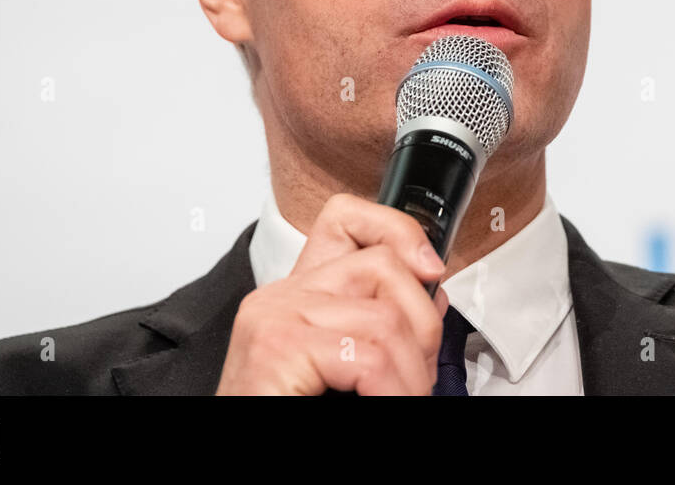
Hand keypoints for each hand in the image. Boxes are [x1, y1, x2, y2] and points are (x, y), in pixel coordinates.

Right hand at [215, 193, 449, 394]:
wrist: (240, 455)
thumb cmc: (292, 408)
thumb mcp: (345, 362)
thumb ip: (379, 323)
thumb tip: (434, 297)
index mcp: (299, 293)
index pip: (345, 219)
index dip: (399, 230)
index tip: (432, 271)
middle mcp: (281, 296)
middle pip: (381, 264)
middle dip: (422, 322)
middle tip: (420, 374)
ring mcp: (275, 316)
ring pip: (385, 318)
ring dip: (413, 373)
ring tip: (404, 400)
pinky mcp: (277, 346)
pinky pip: (367, 356)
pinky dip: (394, 391)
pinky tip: (386, 404)